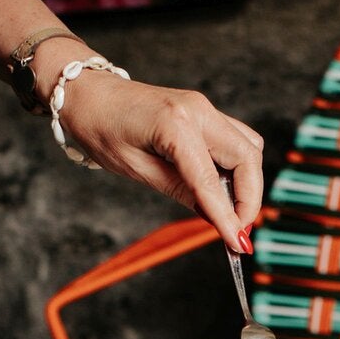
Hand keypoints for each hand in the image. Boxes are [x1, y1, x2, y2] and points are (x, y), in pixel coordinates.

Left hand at [50, 70, 263, 248]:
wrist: (90, 94)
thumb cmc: (102, 128)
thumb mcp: (136, 169)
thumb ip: (180, 191)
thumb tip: (214, 215)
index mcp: (175, 124)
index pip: (211, 179)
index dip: (228, 216)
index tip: (237, 244)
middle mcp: (198, 110)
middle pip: (247, 156)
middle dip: (250, 198)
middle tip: (238, 230)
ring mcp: (204, 108)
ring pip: (249, 147)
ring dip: (247, 182)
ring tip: (230, 212)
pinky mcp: (204, 112)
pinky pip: (236, 140)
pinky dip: (237, 168)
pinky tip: (221, 189)